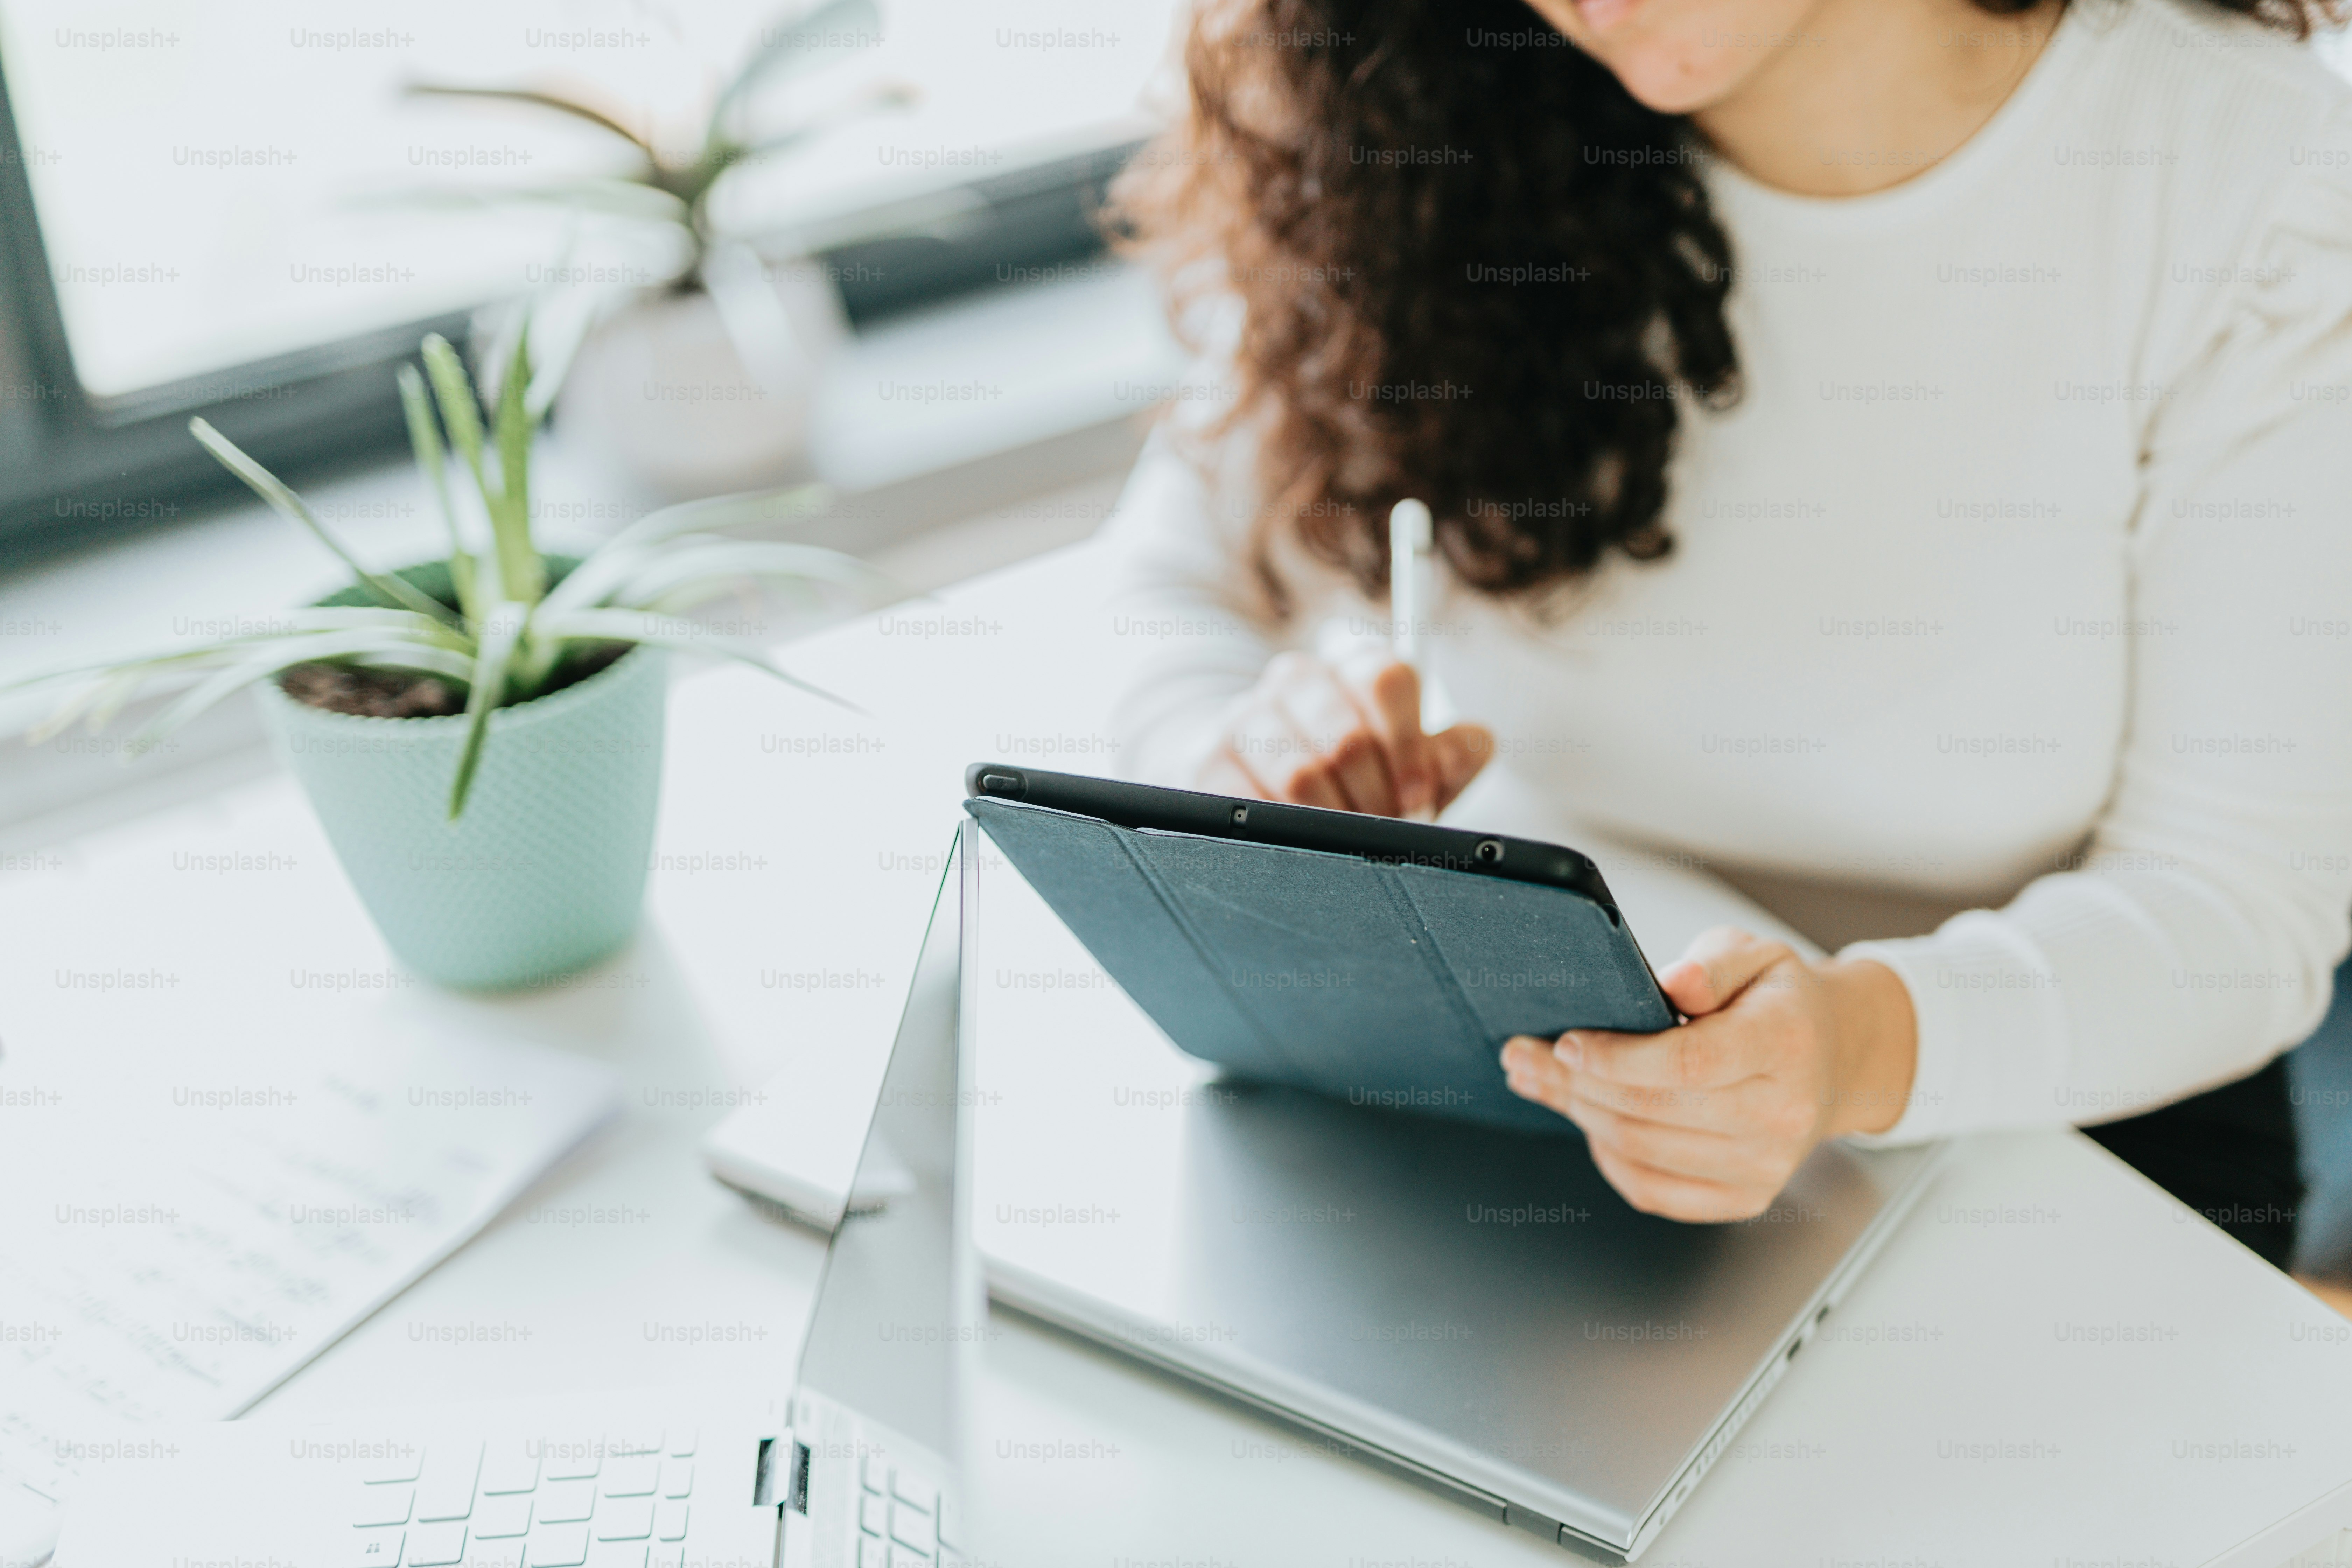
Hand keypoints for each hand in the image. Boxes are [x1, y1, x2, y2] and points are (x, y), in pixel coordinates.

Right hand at [1199, 650, 1492, 816]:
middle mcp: (1298, 678)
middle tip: (1379, 824)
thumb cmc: (1361, 782)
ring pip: (1299, 774)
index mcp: (1355, 666)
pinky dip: (1283, 828)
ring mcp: (1247, 713)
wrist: (1275, 792)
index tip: (1418, 792)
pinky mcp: (1209, 757)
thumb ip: (1453, 756)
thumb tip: (1464, 745)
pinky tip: (1294, 833)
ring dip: (1330, 820)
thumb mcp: (1417, 769)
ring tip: (1340, 836)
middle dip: (1374, 798)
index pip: (1385, 677)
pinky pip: (1250, 800)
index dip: (1408, 745)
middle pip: (1346, 736)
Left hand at [1500, 927, 1917, 1221]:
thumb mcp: (1754, 954)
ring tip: (1539, 1080)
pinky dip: (1609, 1158)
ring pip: (1642, 1149)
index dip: (1617, 1057)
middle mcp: (1783, 1114)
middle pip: (1652, 1109)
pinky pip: (1654, 1191)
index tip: (1568, 1042)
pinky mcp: (1746, 1197)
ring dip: (1579, 1114)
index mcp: (1787, 1043)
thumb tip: (1673, 985)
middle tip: (1524, 1054)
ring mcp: (1766, 1166)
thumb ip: (1711, 964)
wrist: (1833, 1060)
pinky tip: (1588, 1121)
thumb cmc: (1781, 1002)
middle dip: (1573, 1082)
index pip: (1689, 1063)